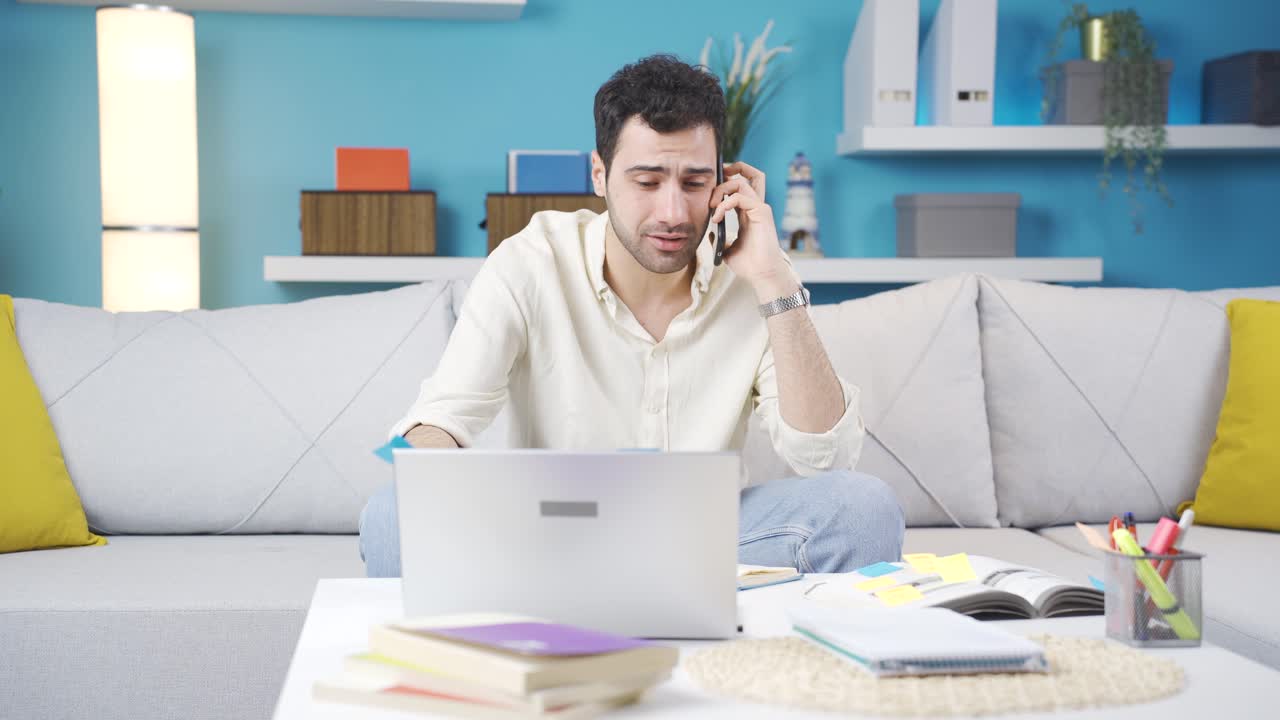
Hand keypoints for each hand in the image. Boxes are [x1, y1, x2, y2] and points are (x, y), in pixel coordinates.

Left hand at [709, 161, 798, 299]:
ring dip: (721, 190)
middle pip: (749, 174)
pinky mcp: (762, 212)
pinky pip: (740, 197)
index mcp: (748, 212)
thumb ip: (720, 239)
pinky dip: (724, 205)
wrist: (761, 275)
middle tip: (713, 186)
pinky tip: (717, 217)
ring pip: (741, 182)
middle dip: (730, 172)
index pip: (742, 184)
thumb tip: (710, 233)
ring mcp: (760, 208)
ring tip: (712, 207)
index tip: (712, 186)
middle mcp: (755, 206)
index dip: (729, 178)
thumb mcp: (727, 249)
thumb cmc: (749, 264)